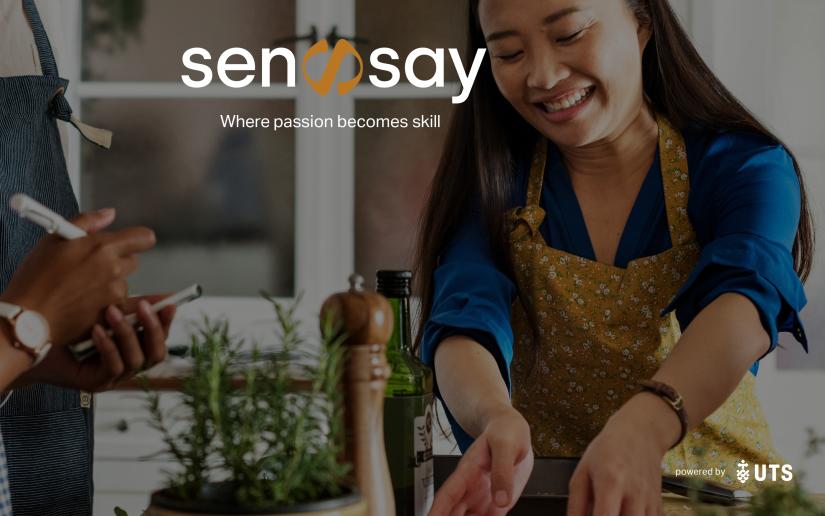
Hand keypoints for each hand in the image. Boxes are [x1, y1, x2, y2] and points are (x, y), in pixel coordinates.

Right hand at [0, 209, 155, 345]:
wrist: (27, 318)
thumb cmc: (35, 279)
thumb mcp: (54, 239)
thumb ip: (87, 222)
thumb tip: (109, 214)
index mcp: (103, 248)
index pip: (143, 238)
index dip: (138, 239)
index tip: (130, 242)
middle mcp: (114, 270)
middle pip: (132, 261)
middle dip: (117, 262)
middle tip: (91, 268)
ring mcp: (115, 295)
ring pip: (123, 285)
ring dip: (110, 285)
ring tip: (81, 290)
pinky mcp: (112, 315)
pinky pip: (120, 307)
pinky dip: (109, 306)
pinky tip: (87, 306)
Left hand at [19, 295, 175, 391]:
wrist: (31, 344)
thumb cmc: (67, 328)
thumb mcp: (105, 312)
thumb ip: (132, 306)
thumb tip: (162, 294)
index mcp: (133, 348)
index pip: (160, 339)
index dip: (167, 323)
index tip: (170, 304)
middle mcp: (127, 365)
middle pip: (156, 354)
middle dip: (152, 329)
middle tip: (143, 306)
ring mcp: (113, 378)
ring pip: (136, 361)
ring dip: (126, 334)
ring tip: (111, 312)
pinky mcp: (96, 384)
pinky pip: (113, 368)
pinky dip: (108, 347)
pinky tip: (97, 331)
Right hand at [430, 407, 533, 515]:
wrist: (513, 431)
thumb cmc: (504, 432)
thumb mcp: (505, 445)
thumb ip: (502, 471)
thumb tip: (501, 499)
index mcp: (468, 471)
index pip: (448, 495)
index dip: (437, 510)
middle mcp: (471, 488)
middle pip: (453, 513)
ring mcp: (482, 498)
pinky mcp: (496, 505)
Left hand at [567, 393, 679, 515]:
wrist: (639, 433)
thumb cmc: (608, 450)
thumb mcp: (582, 471)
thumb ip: (576, 504)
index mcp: (611, 482)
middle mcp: (634, 494)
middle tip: (600, 512)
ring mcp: (650, 501)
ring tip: (613, 510)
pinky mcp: (660, 506)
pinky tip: (627, 511)